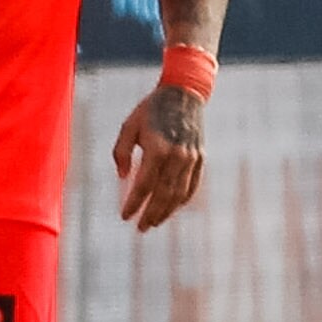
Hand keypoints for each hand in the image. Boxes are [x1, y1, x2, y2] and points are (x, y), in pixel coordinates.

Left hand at [113, 82, 205, 229]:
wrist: (183, 93)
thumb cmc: (150, 110)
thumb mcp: (128, 127)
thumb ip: (121, 153)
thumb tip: (123, 178)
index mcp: (157, 148)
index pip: (144, 185)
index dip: (134, 203)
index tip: (124, 216)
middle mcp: (177, 155)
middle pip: (163, 194)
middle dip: (151, 214)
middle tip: (140, 228)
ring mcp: (191, 157)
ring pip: (179, 193)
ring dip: (167, 211)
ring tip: (154, 223)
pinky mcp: (200, 157)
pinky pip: (193, 184)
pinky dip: (183, 199)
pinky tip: (172, 208)